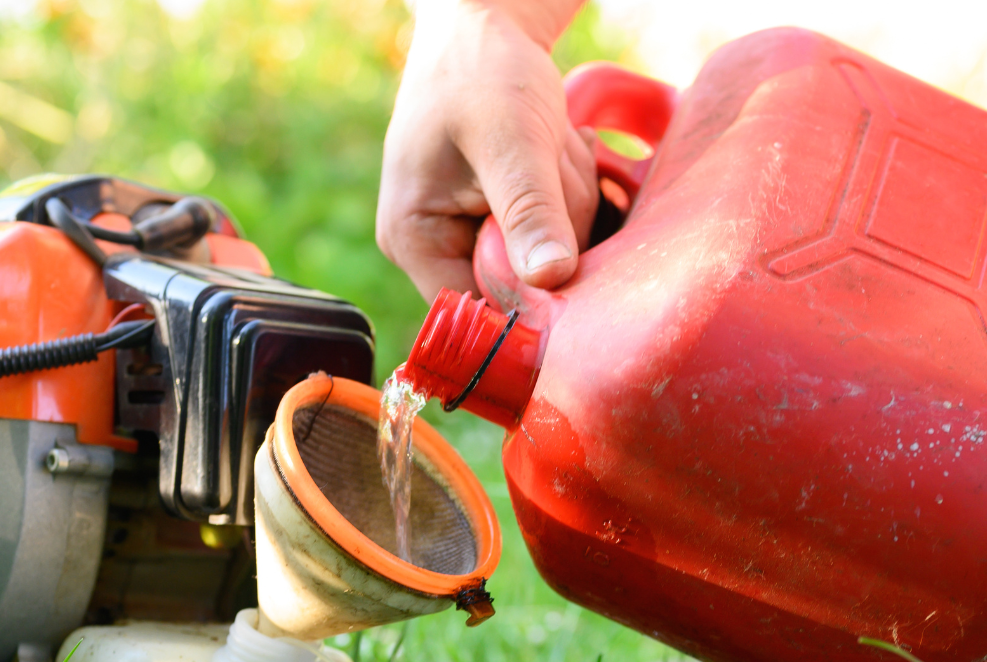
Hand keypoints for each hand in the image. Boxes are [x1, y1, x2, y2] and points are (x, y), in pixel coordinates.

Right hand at [377, 0, 597, 301]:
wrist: (486, 23)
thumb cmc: (481, 72)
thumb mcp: (510, 139)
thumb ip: (529, 210)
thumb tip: (550, 281)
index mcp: (415, 241)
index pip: (477, 308)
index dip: (529, 293)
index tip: (564, 249)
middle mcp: (439, 247)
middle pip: (524, 281)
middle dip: (555, 222)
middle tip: (549, 160)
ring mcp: (474, 231)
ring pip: (552, 254)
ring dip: (569, 196)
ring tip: (548, 143)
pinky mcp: (507, 215)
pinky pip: (560, 228)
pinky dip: (570, 187)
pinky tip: (555, 147)